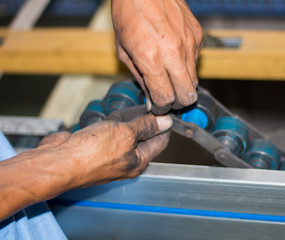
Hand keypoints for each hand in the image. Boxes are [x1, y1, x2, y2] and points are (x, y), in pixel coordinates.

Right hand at [0, 113, 171, 219]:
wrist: (58, 161)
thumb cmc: (91, 153)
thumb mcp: (126, 134)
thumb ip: (146, 126)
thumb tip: (166, 122)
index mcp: (138, 161)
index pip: (160, 141)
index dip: (165, 124)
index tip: (168, 108)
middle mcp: (126, 159)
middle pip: (143, 135)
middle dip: (147, 118)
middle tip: (151, 101)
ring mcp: (109, 153)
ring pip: (125, 132)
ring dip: (130, 118)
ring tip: (137, 103)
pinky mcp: (95, 145)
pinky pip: (109, 131)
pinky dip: (113, 121)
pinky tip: (115, 112)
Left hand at [112, 0, 202, 113]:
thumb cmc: (128, 14)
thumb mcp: (124, 51)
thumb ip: (141, 79)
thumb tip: (151, 99)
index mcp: (152, 58)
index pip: (166, 99)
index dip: (161, 107)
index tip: (157, 106)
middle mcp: (174, 53)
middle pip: (187, 95)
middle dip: (177, 102)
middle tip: (167, 98)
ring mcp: (190, 43)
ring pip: (194, 81)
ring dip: (182, 85)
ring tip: (169, 76)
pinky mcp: (198, 35)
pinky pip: (196, 62)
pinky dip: (186, 66)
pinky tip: (174, 56)